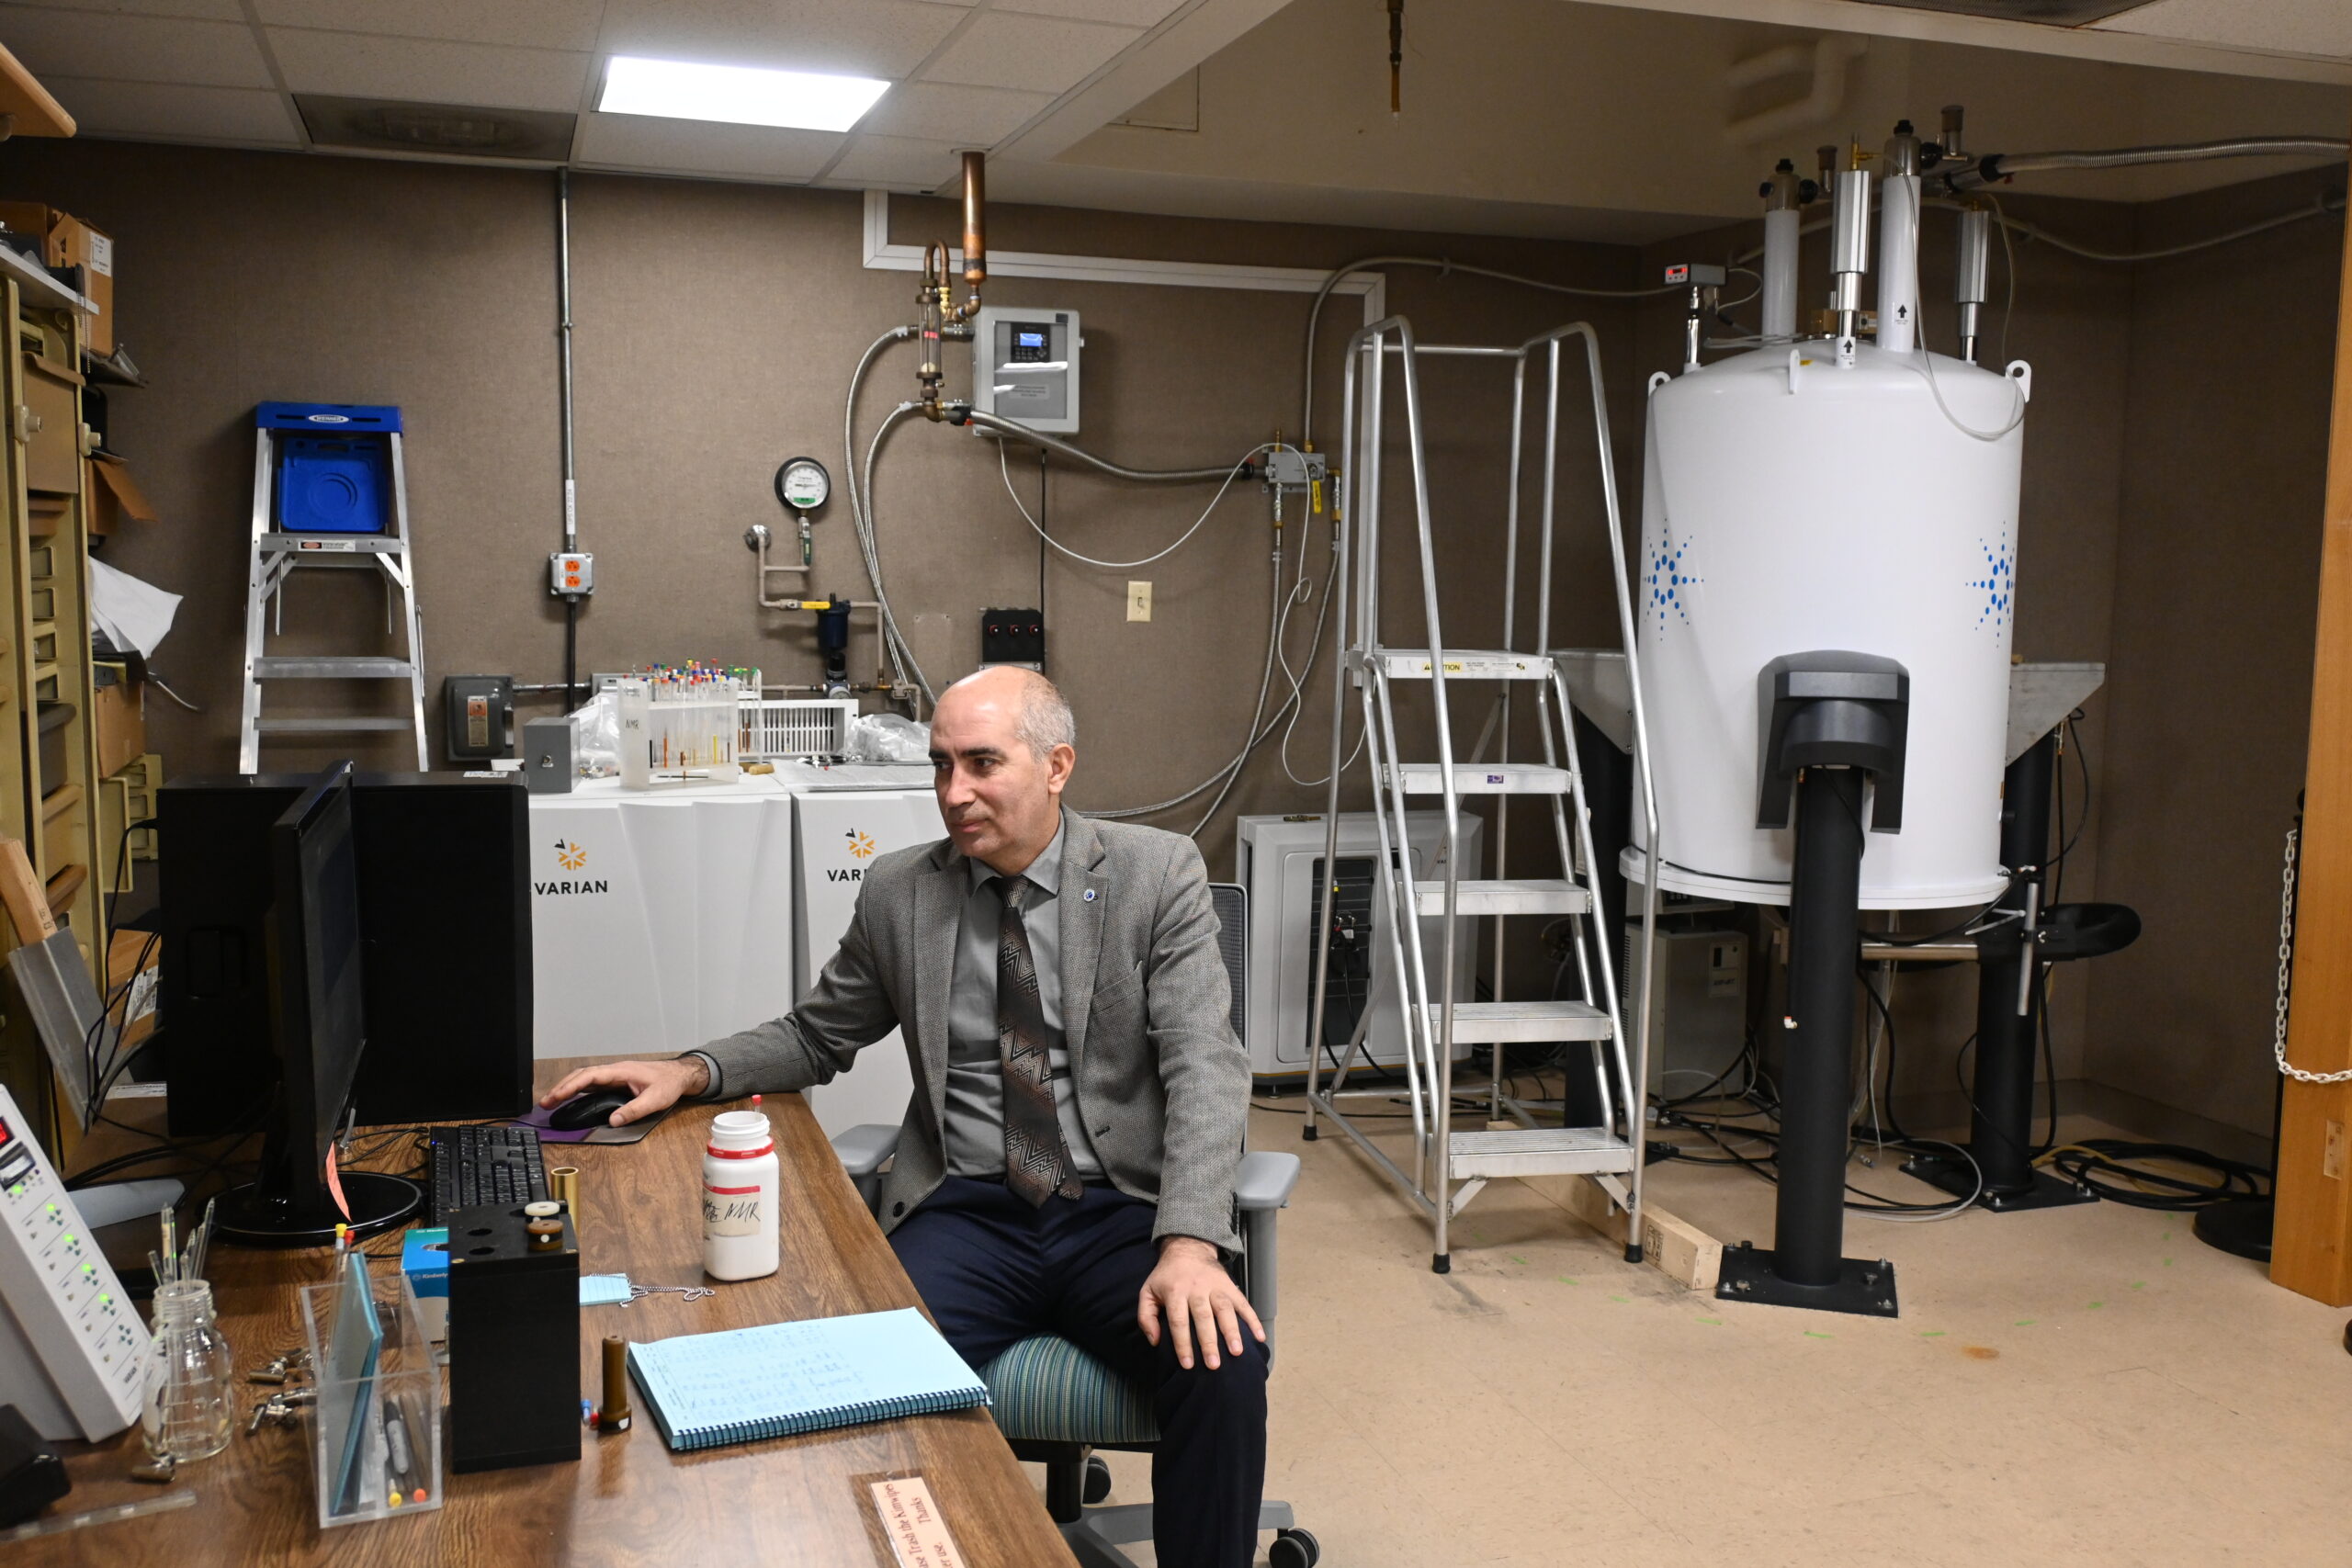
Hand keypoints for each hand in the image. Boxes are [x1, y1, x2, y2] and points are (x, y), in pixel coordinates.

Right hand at [538, 1057, 707, 1125]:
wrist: (678, 1075)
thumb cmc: (668, 1083)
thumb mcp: (655, 1099)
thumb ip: (634, 1110)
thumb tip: (613, 1120)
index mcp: (620, 1071)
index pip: (589, 1076)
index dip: (571, 1085)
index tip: (557, 1095)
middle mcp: (613, 1071)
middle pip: (581, 1075)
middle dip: (561, 1087)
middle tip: (545, 1102)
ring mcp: (613, 1076)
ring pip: (584, 1078)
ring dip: (566, 1088)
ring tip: (551, 1101)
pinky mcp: (614, 1082)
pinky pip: (591, 1084)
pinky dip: (576, 1090)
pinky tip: (568, 1098)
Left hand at [1137, 1237, 1262, 1370]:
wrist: (1188, 1248)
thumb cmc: (1167, 1277)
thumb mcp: (1147, 1292)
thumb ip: (1146, 1317)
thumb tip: (1155, 1341)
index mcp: (1175, 1292)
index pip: (1179, 1321)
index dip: (1183, 1343)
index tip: (1187, 1365)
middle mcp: (1197, 1289)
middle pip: (1203, 1317)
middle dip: (1209, 1342)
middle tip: (1214, 1365)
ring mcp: (1216, 1287)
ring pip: (1225, 1309)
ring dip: (1232, 1331)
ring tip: (1237, 1352)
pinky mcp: (1230, 1286)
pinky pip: (1243, 1303)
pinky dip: (1252, 1319)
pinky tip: (1259, 1336)